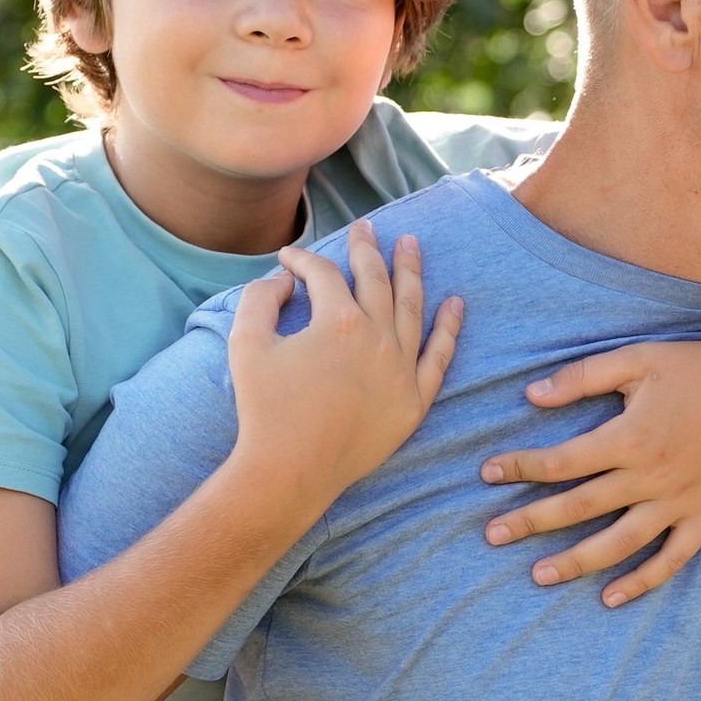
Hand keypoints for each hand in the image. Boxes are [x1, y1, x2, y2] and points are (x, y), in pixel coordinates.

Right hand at [227, 236, 461, 526]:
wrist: (289, 471)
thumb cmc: (264, 408)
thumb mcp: (245, 343)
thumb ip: (260, 298)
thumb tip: (284, 279)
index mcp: (338, 320)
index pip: (323, 274)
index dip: (301, 261)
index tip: (287, 260)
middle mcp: (377, 337)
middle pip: (376, 279)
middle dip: (367, 249)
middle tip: (365, 228)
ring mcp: (401, 368)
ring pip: (412, 307)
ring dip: (412, 271)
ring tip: (411, 245)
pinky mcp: (414, 400)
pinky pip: (439, 357)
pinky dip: (448, 328)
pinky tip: (455, 304)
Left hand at [478, 336, 700, 606]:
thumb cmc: (696, 365)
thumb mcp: (636, 358)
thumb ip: (582, 376)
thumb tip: (530, 396)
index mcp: (631, 437)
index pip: (561, 461)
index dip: (519, 467)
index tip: (486, 473)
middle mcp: (652, 476)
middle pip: (580, 506)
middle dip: (531, 521)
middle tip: (492, 535)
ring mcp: (680, 501)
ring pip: (620, 543)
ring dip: (576, 561)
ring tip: (538, 574)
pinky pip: (672, 558)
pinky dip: (642, 581)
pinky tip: (609, 596)